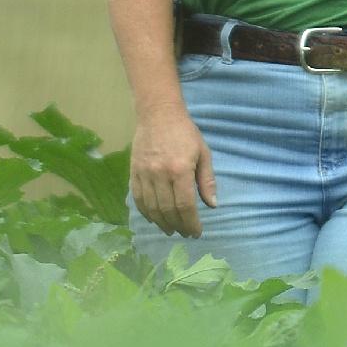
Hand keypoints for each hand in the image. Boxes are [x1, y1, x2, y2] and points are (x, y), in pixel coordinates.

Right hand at [128, 110, 216, 236]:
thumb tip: (212, 205)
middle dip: (178, 226)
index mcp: (180, 170)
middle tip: (185, 233)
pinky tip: (154, 219)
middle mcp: (160, 174)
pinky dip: (146, 212)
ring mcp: (144, 174)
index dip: (191, 222)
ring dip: (162, 223)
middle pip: (168, 210)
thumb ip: (207, 180)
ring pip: (151, 208)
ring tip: (171, 230)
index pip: (185, 205)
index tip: (196, 232)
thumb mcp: (203, 153)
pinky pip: (138, 198)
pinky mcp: (133, 172)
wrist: (158, 113)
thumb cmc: (185, 132)